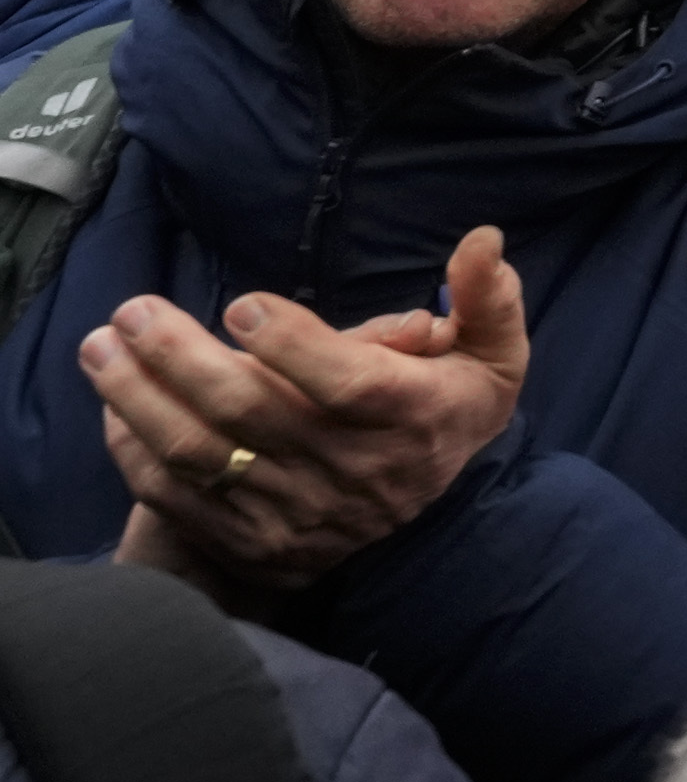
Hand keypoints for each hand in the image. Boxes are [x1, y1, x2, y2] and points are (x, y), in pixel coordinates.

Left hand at [83, 234, 527, 592]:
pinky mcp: (250, 540)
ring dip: (138, 398)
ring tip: (100, 346)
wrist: (414, 516)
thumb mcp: (491, 358)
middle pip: (254, 414)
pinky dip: (133, 450)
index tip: (242, 304)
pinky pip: (176, 496)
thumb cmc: (444, 411)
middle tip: (134, 310)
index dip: (292, 345)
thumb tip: (482, 241)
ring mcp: (296, 513)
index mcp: (415, 419)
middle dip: (182, 358)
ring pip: (201, 454)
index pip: (349, 385)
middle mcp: (354, 473)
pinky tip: (114, 404)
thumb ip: (489, 300)